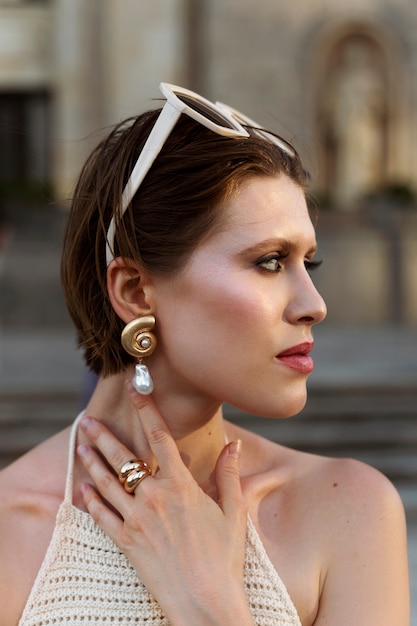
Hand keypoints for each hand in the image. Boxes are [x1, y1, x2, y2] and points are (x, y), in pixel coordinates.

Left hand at [77, 384, 252, 625]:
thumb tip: (234, 444)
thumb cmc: (223, 557)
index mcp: (181, 486)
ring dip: (92, 462)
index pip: (160, 437)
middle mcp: (154, 498)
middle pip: (123, 458)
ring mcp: (136, 520)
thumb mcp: (234, 512)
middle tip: (87, 419)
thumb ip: (229, 475)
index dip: (147, 409)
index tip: (136, 389)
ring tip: (80, 445)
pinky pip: (102, 516)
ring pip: (107, 483)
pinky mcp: (126, 542)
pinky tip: (84, 488)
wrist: (204, 602)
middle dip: (103, 436)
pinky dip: (92, 500)